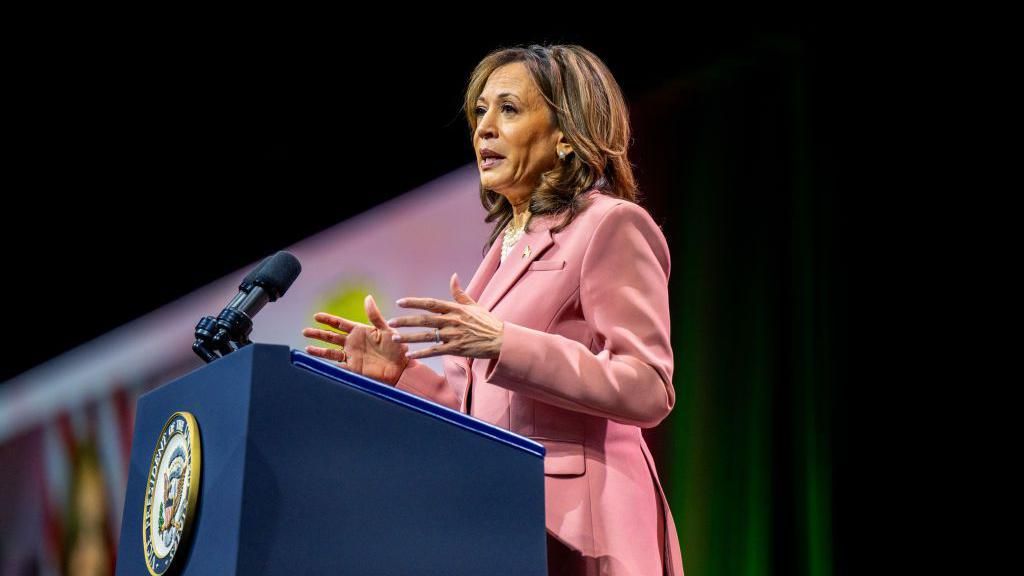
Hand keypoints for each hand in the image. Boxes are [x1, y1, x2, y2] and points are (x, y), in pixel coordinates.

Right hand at [302, 294, 408, 384]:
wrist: (401, 368)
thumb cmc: (397, 347)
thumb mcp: (386, 329)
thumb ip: (375, 316)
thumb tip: (368, 298)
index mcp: (360, 331)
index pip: (340, 324)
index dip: (328, 320)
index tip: (316, 316)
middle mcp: (353, 343)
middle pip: (331, 337)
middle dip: (318, 334)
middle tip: (305, 331)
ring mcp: (352, 356)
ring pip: (331, 352)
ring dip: (319, 350)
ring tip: (307, 348)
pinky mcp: (353, 368)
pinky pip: (337, 365)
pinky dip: (327, 365)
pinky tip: (317, 363)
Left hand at [387, 273, 503, 360]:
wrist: (500, 340)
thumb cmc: (487, 322)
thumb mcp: (474, 305)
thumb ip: (460, 293)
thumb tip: (453, 276)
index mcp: (455, 309)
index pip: (430, 303)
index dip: (414, 302)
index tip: (400, 302)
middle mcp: (452, 321)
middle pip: (424, 320)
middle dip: (405, 320)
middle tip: (390, 321)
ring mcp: (453, 335)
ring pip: (426, 336)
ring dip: (409, 337)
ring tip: (394, 338)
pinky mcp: (456, 349)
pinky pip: (435, 351)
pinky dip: (421, 353)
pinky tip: (409, 355)